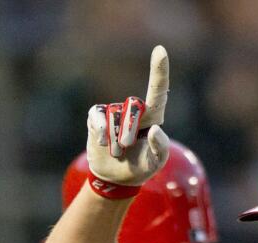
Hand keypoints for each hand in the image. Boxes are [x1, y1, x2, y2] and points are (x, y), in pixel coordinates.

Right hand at [85, 45, 170, 190]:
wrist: (116, 176)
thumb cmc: (141, 166)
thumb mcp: (156, 162)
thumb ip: (160, 148)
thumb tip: (154, 129)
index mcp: (153, 117)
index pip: (158, 92)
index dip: (159, 71)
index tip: (160, 50)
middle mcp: (135, 110)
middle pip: (134, 105)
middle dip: (129, 130)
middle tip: (127, 147)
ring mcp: (114, 111)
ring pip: (115, 116)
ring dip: (116, 140)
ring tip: (118, 151)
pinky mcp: (96, 116)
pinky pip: (98, 117)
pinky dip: (101, 132)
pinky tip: (102, 142)